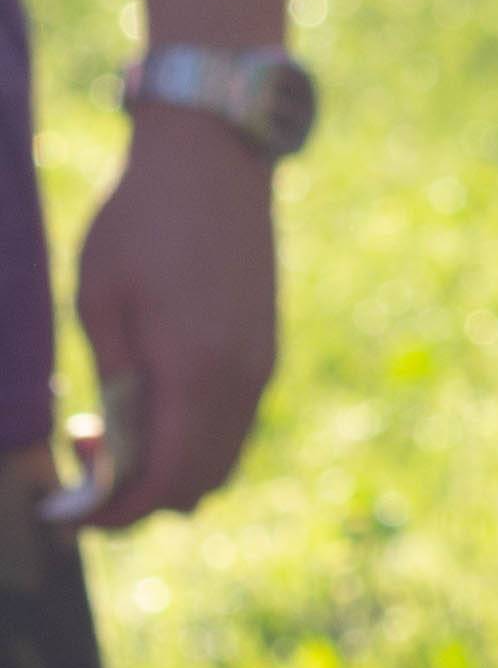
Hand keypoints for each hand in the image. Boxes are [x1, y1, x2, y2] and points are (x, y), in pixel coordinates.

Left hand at [67, 107, 280, 526]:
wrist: (213, 152)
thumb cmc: (140, 219)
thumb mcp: (100, 301)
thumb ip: (113, 385)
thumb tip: (114, 453)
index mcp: (197, 371)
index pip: (160, 486)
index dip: (108, 515)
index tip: (61, 511)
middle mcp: (242, 378)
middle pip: (195, 488)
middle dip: (134, 496)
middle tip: (83, 446)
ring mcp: (261, 362)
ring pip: (219, 460)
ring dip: (165, 466)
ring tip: (113, 418)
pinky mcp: (266, 344)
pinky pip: (233, 424)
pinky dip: (191, 437)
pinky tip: (151, 391)